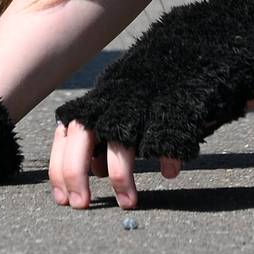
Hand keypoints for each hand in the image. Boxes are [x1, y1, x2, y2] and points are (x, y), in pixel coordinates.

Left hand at [48, 89, 253, 209]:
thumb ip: (105, 133)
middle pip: (82, 133)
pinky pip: (167, 135)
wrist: (193, 48)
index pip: (66, 132)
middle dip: (74, 172)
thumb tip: (93, 169)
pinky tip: (169, 171)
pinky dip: (167, 155)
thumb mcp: (123, 105)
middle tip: (80, 205)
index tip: (60, 198)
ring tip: (127, 202)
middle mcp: (115, 101)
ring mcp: (144, 101)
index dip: (60, 166)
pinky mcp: (176, 104)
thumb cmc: (155, 86)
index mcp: (99, 101)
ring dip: (120, 175)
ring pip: (121, 141)